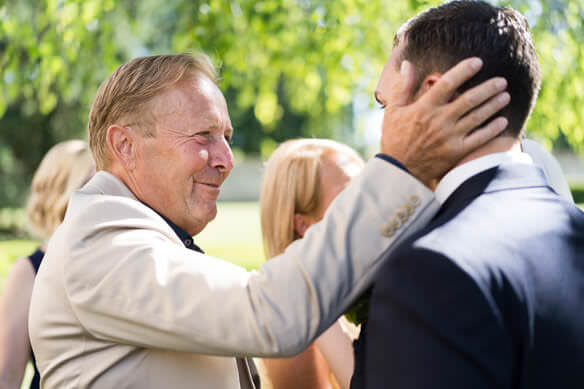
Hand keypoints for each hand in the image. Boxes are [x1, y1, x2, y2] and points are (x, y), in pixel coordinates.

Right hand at [380, 57, 509, 186]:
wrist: (398, 171)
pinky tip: (502, 121)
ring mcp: (450, 137)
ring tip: (505, 95)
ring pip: (478, 116)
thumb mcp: (392, 111)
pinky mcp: (456, 152)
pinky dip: (492, 129)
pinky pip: (479, 138)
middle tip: (501, 81)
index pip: (448, 83)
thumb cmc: (394, 139)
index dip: (464, 70)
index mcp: (424, 108)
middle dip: (488, 88)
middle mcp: (439, 120)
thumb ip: (402, 87)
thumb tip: (407, 63)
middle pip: (470, 99)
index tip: (478, 62)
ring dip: (494, 105)